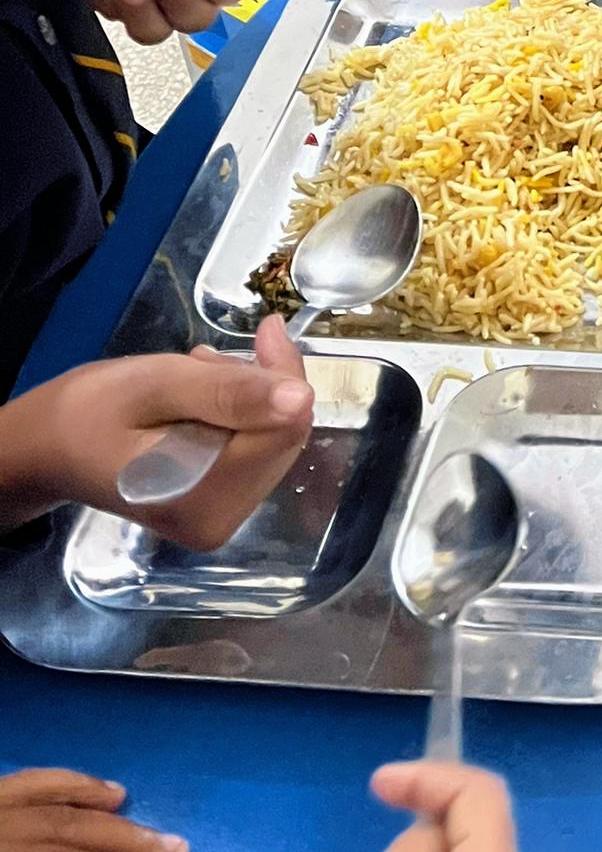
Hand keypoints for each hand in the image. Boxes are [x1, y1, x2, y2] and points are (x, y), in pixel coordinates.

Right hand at [0, 321, 312, 544]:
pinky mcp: (217, 507)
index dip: (282, 375)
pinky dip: (237, 415)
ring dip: (246, 397)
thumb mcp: (157, 386)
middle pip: (282, 436)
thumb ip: (228, 392)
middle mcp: (219, 522)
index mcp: (203, 500)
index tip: (266, 329)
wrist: (50, 447)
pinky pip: (253, 449)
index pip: (284, 430)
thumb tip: (301, 398)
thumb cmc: (92, 412)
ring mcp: (218, 519)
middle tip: (206, 360)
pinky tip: (200, 398)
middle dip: (259, 387)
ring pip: (272, 438)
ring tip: (195, 377)